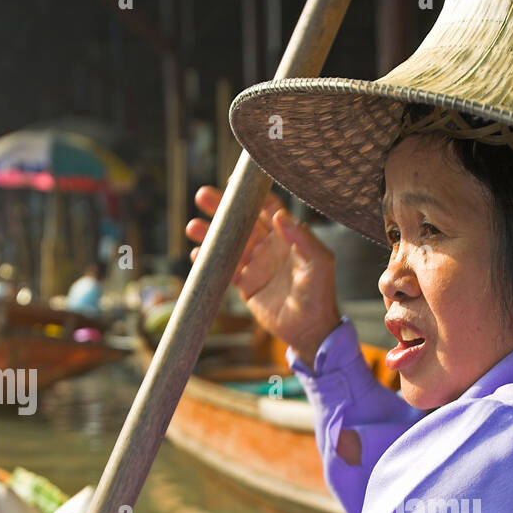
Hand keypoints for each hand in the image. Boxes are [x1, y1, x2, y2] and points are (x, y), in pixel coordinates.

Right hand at [186, 186, 341, 369]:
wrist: (310, 330)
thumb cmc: (319, 294)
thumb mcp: (319, 263)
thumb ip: (303, 239)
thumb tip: (281, 216)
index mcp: (288, 238)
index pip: (269, 209)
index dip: (253, 194)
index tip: (235, 182)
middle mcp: (270, 247)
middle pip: (243, 220)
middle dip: (223, 208)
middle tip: (202, 195)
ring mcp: (256, 265)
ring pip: (229, 242)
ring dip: (211, 233)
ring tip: (192, 227)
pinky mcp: (246, 285)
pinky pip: (224, 269)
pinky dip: (209, 260)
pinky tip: (197, 254)